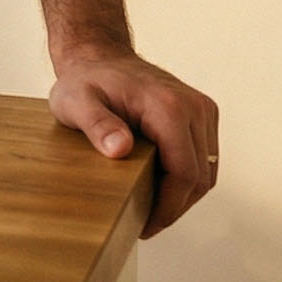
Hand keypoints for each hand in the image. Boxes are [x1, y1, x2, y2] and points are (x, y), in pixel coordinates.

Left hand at [48, 51, 218, 235]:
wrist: (99, 56)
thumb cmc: (85, 80)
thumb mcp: (75, 102)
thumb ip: (96, 124)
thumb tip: (119, 149)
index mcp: (168, 106)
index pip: (184, 173)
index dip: (169, 207)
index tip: (147, 226)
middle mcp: (194, 107)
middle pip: (200, 177)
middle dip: (175, 207)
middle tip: (147, 225)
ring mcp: (202, 109)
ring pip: (206, 171)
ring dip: (184, 196)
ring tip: (153, 212)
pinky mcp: (202, 114)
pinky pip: (204, 158)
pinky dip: (187, 178)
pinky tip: (162, 189)